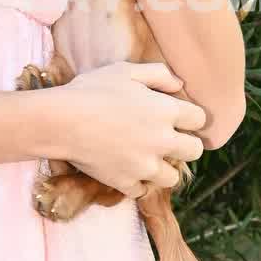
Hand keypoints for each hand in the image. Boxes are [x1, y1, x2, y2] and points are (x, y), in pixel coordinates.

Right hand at [49, 61, 207, 198]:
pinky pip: (142, 190)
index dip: (189, 117)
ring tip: (146, 157)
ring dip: (162, 168)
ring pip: (172, 177)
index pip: (199, 119)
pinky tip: (125, 168)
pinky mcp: (126, 182)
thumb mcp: (126, 70)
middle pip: (194, 151)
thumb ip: (159, 74)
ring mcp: (145, 166)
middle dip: (184, 144)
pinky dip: (136, 182)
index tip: (176, 117)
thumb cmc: (92, 90)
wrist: (61, 121)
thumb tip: (180, 86)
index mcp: (166, 111)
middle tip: (165, 139)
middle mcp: (162, 141)